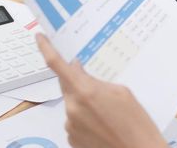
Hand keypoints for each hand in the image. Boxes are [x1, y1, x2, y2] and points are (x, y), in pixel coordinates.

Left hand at [36, 34, 167, 147]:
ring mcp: (71, 125)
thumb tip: (80, 72)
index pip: (57, 64)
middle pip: (67, 85)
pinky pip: (74, 121)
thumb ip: (96, 80)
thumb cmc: (136, 125)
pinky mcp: (72, 139)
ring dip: (85, 103)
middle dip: (79, 82)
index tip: (40, 38)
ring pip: (72, 104)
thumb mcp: (122, 92)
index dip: (46, 48)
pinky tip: (103, 124)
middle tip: (99, 89)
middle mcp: (73, 108)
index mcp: (85, 91)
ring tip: (108, 114)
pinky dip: (85, 119)